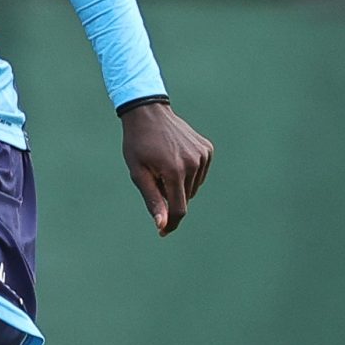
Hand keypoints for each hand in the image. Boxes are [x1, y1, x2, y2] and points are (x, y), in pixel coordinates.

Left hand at [120, 100, 212, 235]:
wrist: (149, 113)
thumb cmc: (138, 144)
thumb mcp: (138, 173)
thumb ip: (153, 199)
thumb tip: (162, 225)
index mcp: (174, 171)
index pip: (179, 209)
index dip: (171, 223)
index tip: (162, 232)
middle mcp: (193, 164)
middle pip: (185, 198)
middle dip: (170, 197)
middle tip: (154, 179)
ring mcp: (202, 155)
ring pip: (193, 187)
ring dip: (179, 186)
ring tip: (163, 167)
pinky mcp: (207, 149)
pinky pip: (199, 173)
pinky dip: (188, 174)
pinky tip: (175, 159)